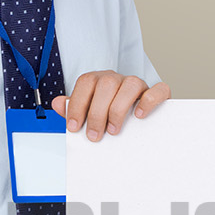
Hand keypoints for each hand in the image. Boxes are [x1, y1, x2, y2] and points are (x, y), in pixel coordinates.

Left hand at [52, 71, 170, 140]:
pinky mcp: (158, 93)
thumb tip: (56, 104)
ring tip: (113, 130)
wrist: (138, 119)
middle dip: (97, 112)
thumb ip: (73, 108)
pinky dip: (149, 101)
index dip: (77, 104)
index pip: (86, 82)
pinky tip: (139, 116)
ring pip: (131, 84)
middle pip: (106, 84)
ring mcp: (139, 84)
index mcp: (100, 81)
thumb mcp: (89, 112)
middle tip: (94, 135)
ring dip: (118, 109)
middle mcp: (119, 79)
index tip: (74, 126)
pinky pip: (158, 89)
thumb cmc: (110, 115)